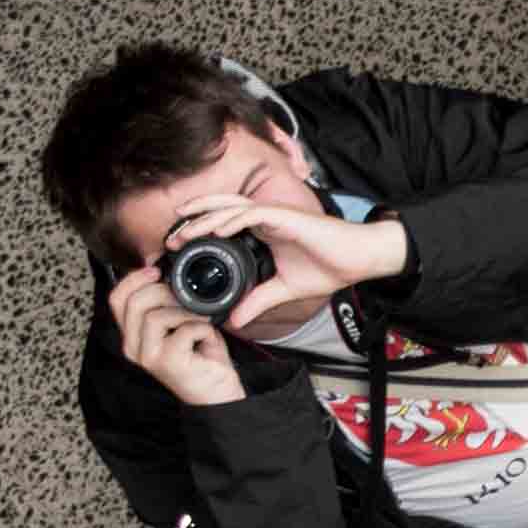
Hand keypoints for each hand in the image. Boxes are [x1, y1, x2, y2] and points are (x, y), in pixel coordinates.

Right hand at [106, 259, 244, 411]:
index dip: (134, 279)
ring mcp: (148, 356)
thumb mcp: (180, 322)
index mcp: (133, 335)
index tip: (156, 270)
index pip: (117, 299)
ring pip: (155, 316)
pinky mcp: (167, 362)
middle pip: (134, 303)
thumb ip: (167, 300)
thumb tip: (160, 267)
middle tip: (186, 300)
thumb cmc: (200, 356)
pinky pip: (183, 330)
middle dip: (163, 291)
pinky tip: (206, 338)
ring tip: (199, 321)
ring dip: (185, 312)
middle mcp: (134, 347)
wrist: (217, 391)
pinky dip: (201, 327)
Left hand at [151, 187, 404, 340]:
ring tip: (183, 231)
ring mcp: (273, 214)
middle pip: (220, 210)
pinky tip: (214, 230)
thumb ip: (257, 301)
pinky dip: (230, 220)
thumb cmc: (328, 268)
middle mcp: (264, 218)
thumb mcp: (283, 291)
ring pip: (229, 208)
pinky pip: (250, 213)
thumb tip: (234, 320)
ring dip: (204, 218)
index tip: (180, 250)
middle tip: (169, 239)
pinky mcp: (284, 216)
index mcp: (263, 231)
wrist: (358, 261)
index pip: (224, 223)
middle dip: (193, 220)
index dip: (201, 232)